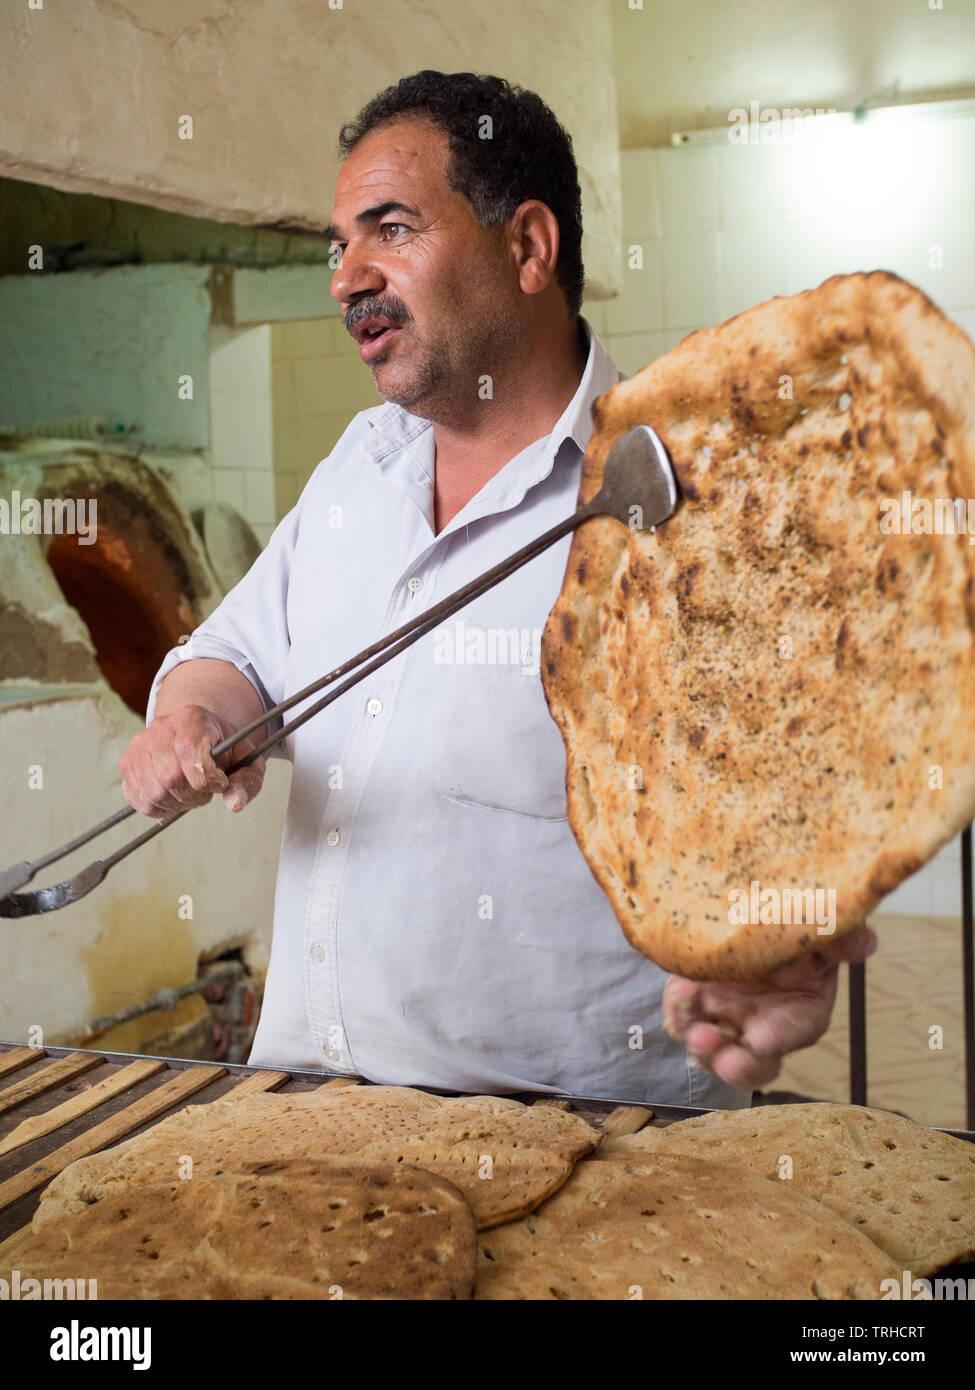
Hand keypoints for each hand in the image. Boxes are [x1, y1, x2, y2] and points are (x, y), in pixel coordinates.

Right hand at [119, 704, 266, 817]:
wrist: (196, 735)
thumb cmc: (223, 749)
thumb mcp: (245, 759)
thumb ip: (248, 780)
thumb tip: (234, 803)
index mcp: (193, 718)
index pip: (188, 749)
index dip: (206, 777)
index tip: (220, 782)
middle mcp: (159, 728)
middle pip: (170, 776)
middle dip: (195, 794)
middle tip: (206, 791)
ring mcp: (138, 746)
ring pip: (155, 792)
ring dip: (179, 803)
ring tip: (191, 792)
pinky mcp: (127, 765)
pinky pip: (141, 801)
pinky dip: (162, 807)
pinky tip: (175, 796)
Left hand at [661, 923, 878, 1089]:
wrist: (745, 905)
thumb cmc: (790, 919)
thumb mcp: (817, 920)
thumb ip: (839, 935)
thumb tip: (865, 943)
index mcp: (803, 1007)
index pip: (798, 1029)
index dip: (781, 1038)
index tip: (761, 1040)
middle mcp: (764, 1021)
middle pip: (754, 1061)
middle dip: (740, 1067)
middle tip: (725, 1060)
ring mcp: (727, 1017)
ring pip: (713, 1048)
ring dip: (704, 1046)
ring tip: (696, 1032)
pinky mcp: (694, 1004)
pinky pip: (682, 1019)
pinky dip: (679, 1012)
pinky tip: (680, 996)